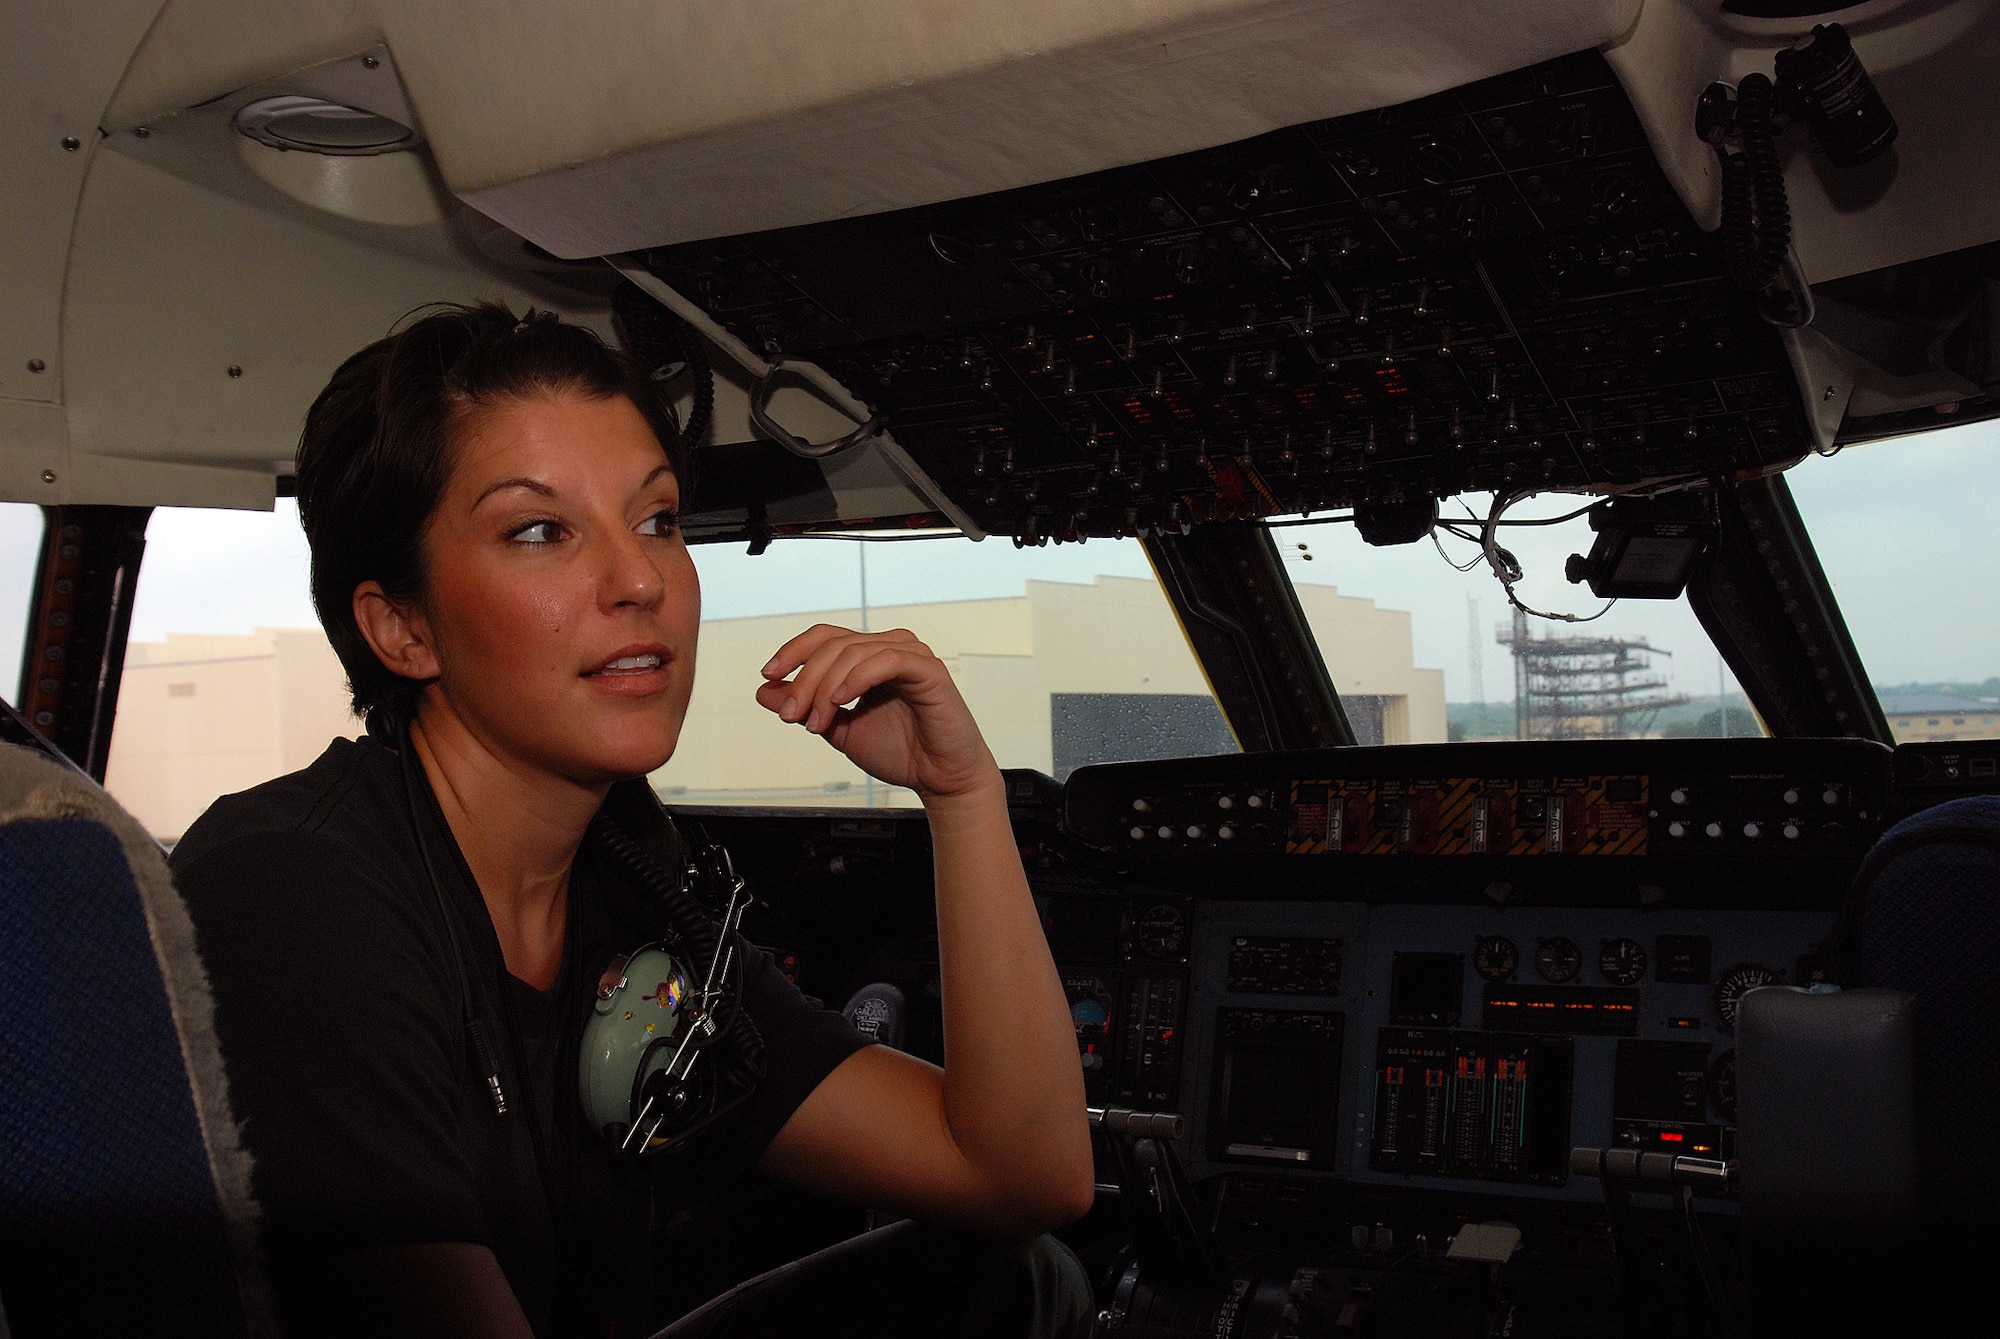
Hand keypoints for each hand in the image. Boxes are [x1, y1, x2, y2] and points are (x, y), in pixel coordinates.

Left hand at [757, 625, 999, 801]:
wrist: (939, 778)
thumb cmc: (899, 752)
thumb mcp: (838, 729)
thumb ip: (806, 708)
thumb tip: (764, 691)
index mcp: (868, 657)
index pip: (824, 637)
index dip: (792, 651)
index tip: (767, 676)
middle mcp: (889, 648)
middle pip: (833, 645)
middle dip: (804, 681)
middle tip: (790, 716)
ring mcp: (910, 655)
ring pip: (854, 652)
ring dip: (825, 687)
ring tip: (816, 723)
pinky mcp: (928, 669)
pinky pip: (886, 660)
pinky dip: (857, 678)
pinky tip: (841, 701)